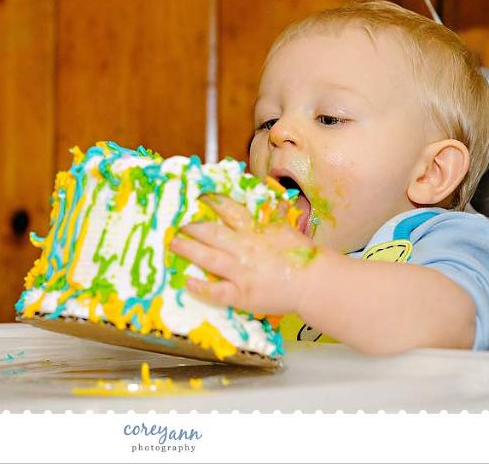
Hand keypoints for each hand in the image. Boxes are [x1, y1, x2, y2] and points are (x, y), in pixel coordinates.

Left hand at [169, 194, 319, 314]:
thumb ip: (272, 214)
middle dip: (193, 228)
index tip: (197, 197)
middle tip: (177, 224)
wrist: (314, 283)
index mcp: (256, 231)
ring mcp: (242, 272)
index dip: (212, 203)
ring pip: (210, 258)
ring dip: (189, 250)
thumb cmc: (300, 257)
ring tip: (174, 245)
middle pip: (213, 234)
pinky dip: (201, 286)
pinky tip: (187, 281)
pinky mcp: (242, 294)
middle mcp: (246, 248)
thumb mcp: (285, 229)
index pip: (230, 211)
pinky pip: (217, 290)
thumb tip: (270, 194)